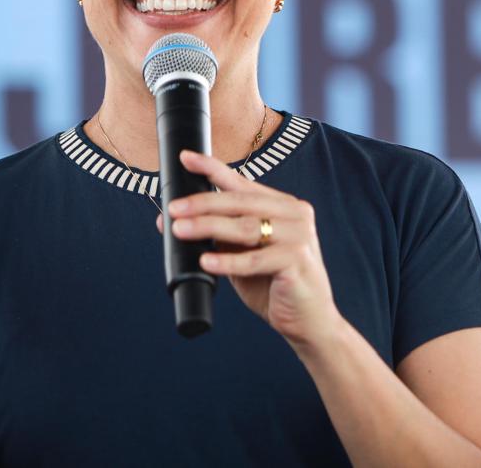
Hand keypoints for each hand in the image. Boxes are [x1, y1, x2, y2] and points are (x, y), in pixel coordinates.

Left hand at [155, 150, 341, 346]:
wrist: (309, 321)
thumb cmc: (274, 285)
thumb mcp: (242, 256)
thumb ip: (217, 238)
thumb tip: (172, 222)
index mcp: (283, 206)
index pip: (243, 183)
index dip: (213, 168)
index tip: (186, 158)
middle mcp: (294, 214)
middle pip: (241, 202)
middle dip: (203, 203)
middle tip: (174, 208)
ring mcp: (299, 236)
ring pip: (246, 227)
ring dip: (208, 227)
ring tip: (180, 231)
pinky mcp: (298, 261)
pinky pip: (255, 259)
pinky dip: (227, 261)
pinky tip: (206, 262)